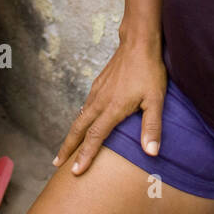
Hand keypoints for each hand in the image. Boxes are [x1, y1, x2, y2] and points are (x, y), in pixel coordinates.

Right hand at [55, 40, 166, 174]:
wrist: (138, 42)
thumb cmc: (149, 70)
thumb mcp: (156, 100)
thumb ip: (152, 126)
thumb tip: (151, 152)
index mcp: (112, 108)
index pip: (95, 137)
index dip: (84, 155)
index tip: (75, 171)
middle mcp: (100, 101)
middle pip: (79, 129)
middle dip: (67, 148)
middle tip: (57, 164)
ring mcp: (97, 91)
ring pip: (80, 117)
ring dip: (72, 134)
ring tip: (66, 148)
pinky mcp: (98, 84)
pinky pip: (85, 106)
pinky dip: (79, 120)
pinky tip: (81, 123)